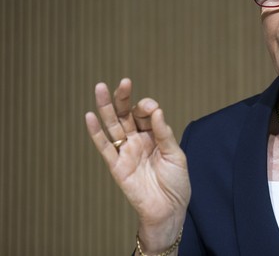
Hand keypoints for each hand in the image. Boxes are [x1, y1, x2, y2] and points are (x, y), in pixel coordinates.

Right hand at [85, 79, 190, 250]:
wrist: (168, 209)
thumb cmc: (176, 182)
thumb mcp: (175, 155)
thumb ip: (164, 133)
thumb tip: (155, 111)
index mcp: (155, 135)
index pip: (146, 113)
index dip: (147, 107)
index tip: (151, 109)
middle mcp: (138, 140)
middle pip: (126, 114)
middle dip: (124, 98)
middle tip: (123, 82)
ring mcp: (126, 151)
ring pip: (113, 125)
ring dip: (106, 107)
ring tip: (100, 87)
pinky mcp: (116, 165)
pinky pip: (104, 146)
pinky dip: (95, 132)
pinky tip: (89, 116)